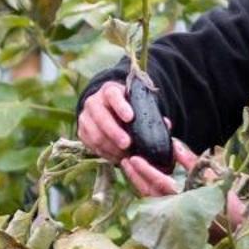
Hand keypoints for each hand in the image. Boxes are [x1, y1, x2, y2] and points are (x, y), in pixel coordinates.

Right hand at [78, 81, 196, 195]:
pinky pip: (91, 145)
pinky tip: (116, 157)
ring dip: (110, 146)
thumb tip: (166, 124)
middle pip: (101, 117)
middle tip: (128, 144)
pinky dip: (104, 153)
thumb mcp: (137, 104)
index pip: (113, 95)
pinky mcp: (81, 131)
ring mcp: (85, 117)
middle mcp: (93, 102)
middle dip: (114, 132)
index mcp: (109, 91)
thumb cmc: (127, 107)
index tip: (131, 118)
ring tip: (124, 155)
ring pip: (94, 133)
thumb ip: (150, 113)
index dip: (121, 106)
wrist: (104, 108)